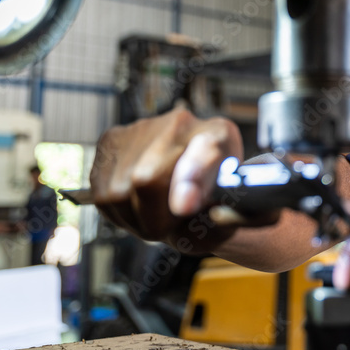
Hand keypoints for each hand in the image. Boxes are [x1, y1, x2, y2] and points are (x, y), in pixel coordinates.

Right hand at [90, 104, 250, 253]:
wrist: (198, 175)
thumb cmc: (219, 196)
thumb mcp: (244, 208)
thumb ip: (248, 216)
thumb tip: (223, 218)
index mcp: (220, 138)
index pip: (206, 152)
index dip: (191, 180)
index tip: (185, 206)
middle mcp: (180, 124)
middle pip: (148, 181)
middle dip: (155, 218)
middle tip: (169, 225)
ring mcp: (142, 127)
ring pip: (119, 191)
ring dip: (135, 218)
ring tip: (157, 213)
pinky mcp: (112, 139)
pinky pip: (101, 191)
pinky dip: (117, 210)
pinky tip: (137, 203)